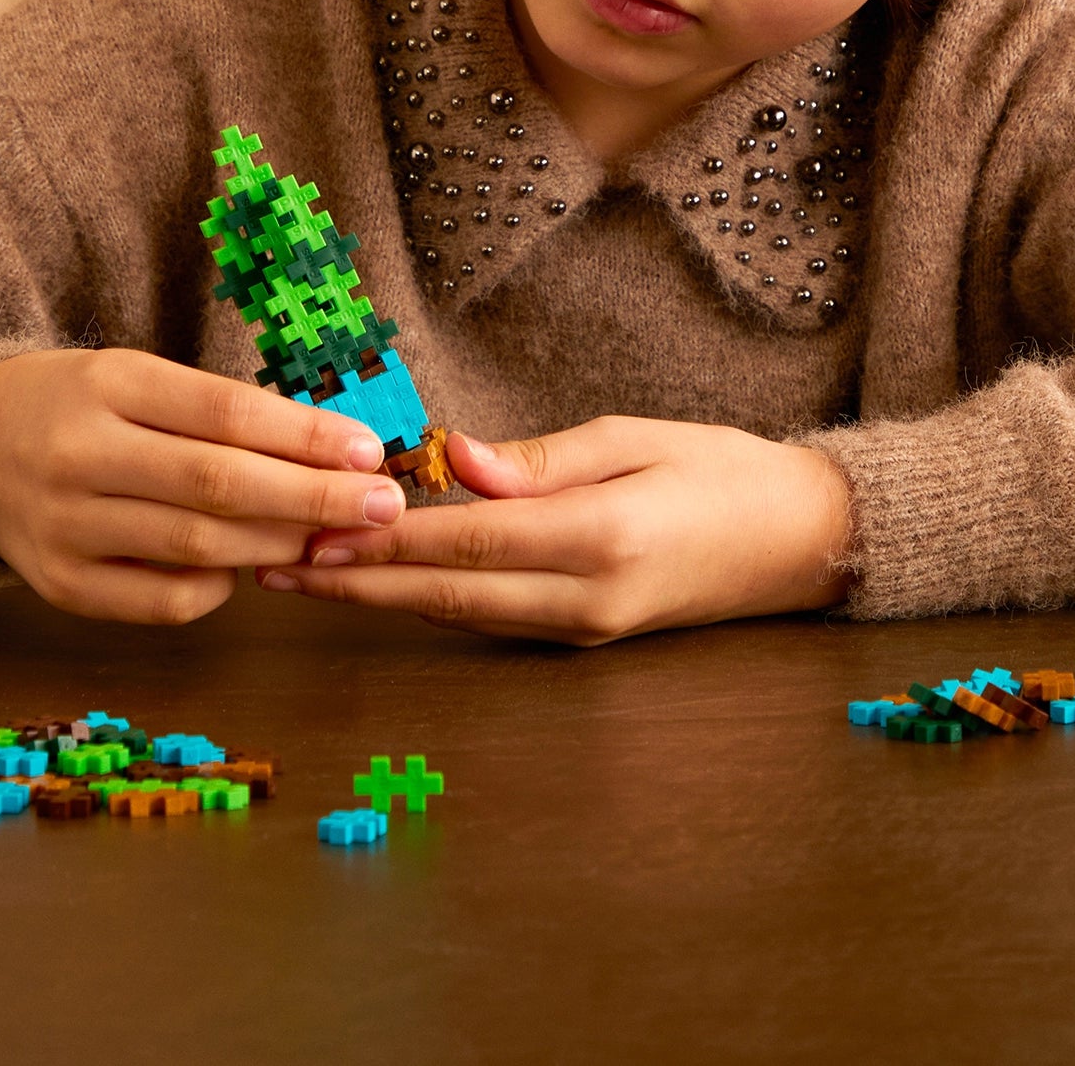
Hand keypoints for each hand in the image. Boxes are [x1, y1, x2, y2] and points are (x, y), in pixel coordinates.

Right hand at [0, 347, 406, 623]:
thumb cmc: (82, 405)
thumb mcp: (141, 378)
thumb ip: (224, 412)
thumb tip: (335, 451)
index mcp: (111, 383)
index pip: (226, 412)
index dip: (306, 436)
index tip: (369, 451)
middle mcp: (82, 454)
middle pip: (218, 486)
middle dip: (315, 499)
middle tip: (382, 507)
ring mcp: (65, 526)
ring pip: (197, 548)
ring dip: (280, 547)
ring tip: (333, 538)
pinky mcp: (60, 586)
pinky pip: (161, 601)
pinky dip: (219, 589)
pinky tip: (246, 570)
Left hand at [258, 415, 853, 643]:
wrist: (799, 540)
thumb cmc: (722, 470)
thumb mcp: (633, 438)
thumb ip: (539, 460)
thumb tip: (454, 461)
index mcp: (597, 538)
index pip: (464, 543)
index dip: (381, 541)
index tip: (310, 532)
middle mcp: (582, 600)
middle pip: (446, 595)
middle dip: (355, 583)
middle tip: (275, 566)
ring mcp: (582, 630)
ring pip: (460, 615)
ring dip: (381, 596)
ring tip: (304, 576)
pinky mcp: (583, 636)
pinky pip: (490, 618)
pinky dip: (430, 599)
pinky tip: (382, 581)